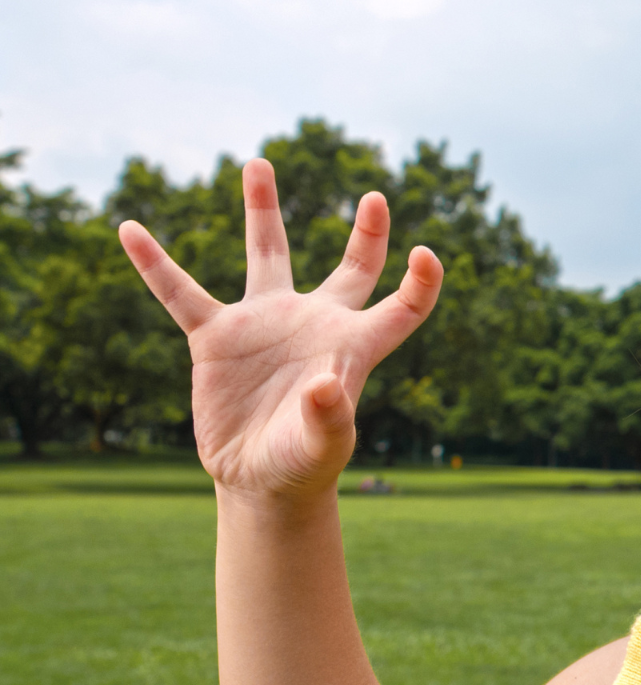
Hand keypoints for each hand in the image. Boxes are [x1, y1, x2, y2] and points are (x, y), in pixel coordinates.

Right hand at [119, 158, 442, 501]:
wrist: (258, 480)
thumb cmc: (304, 463)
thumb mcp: (323, 445)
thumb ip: (330, 417)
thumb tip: (324, 385)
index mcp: (353, 347)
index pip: (401, 307)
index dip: (419, 282)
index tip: (425, 253)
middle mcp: (314, 324)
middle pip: (351, 268)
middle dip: (367, 233)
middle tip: (377, 197)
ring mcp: (264, 324)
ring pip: (266, 254)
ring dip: (263, 210)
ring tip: (260, 162)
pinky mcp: (216, 338)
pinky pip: (180, 293)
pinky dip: (155, 265)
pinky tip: (129, 229)